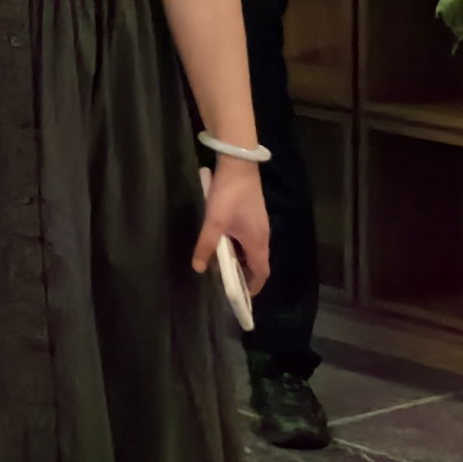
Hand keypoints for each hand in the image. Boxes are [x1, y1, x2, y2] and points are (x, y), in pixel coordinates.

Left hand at [195, 155, 271, 289]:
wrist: (239, 165)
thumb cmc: (229, 196)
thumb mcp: (214, 222)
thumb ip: (206, 245)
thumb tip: (198, 268)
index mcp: (258, 242)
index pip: (262, 272)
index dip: (254, 286)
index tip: (242, 296)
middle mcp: (263, 236)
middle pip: (258, 263)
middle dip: (245, 275)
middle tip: (227, 283)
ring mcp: (259, 225)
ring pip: (252, 250)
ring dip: (240, 260)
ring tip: (222, 266)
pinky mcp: (254, 216)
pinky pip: (249, 239)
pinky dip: (239, 247)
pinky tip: (224, 243)